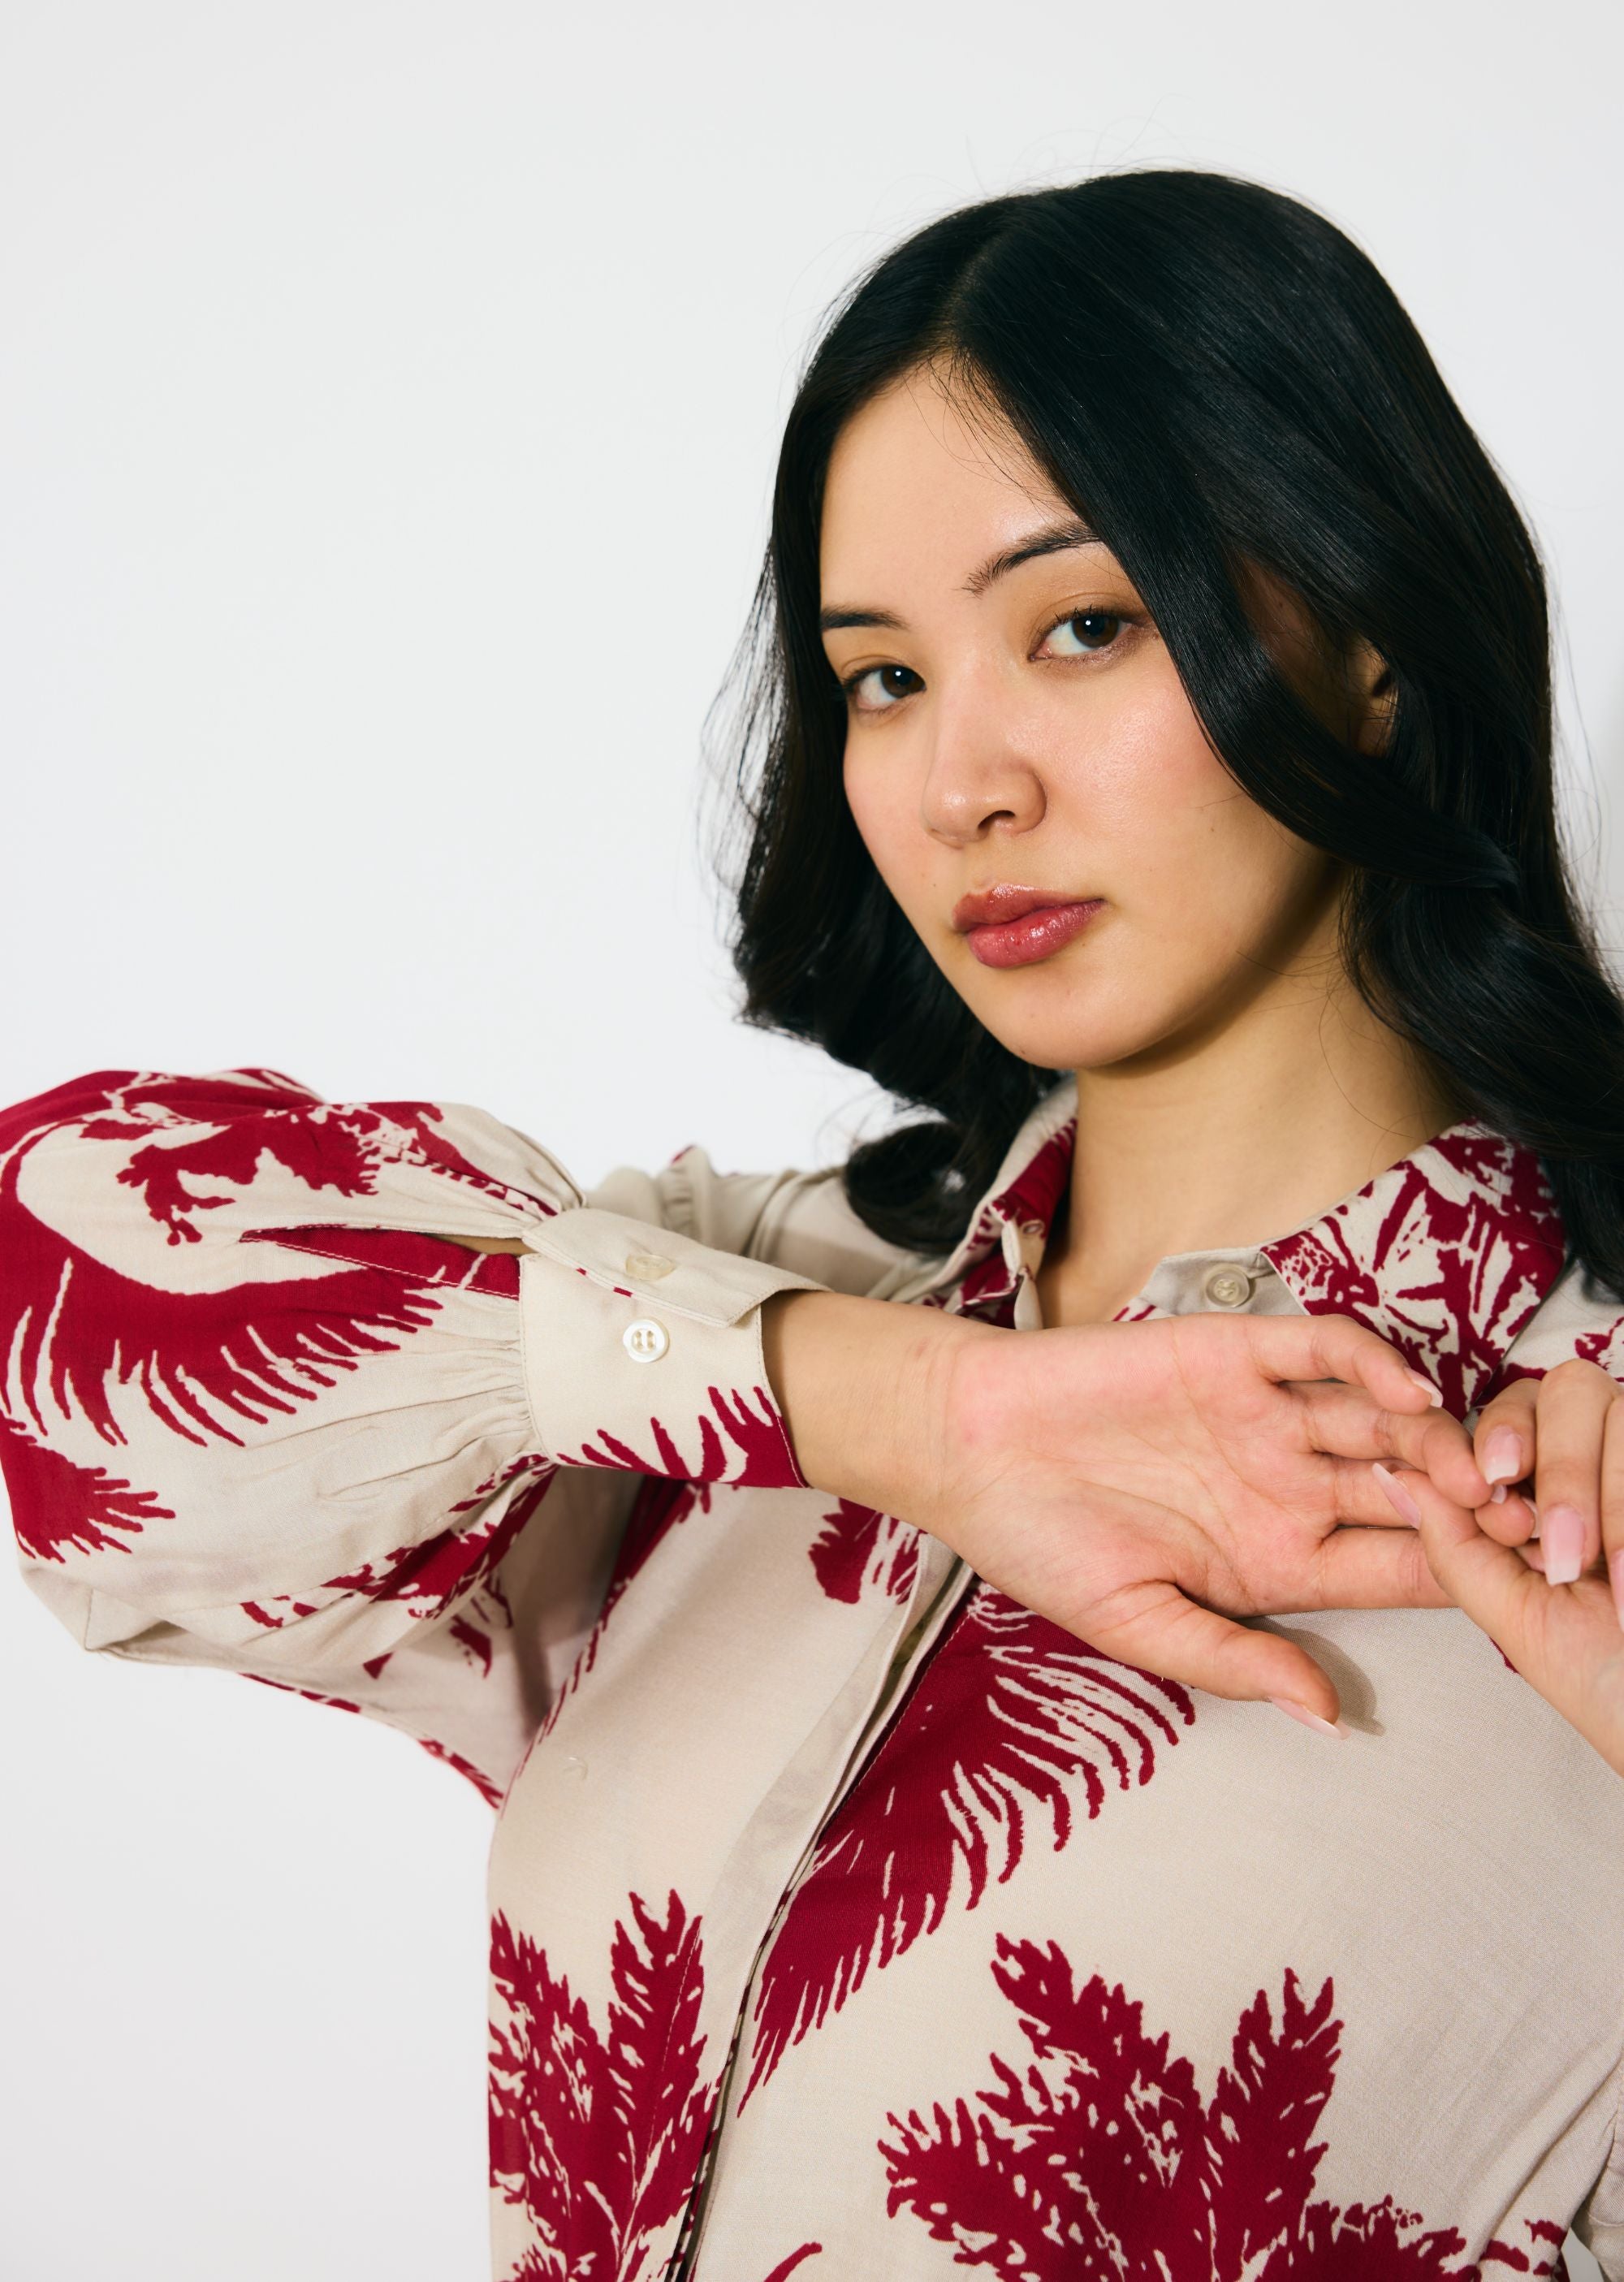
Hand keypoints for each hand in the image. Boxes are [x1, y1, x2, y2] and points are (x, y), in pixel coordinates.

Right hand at [766, 1293, 1490, 1729]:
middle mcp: (1284, 1485)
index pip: (1394, 1569)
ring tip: (1468, 1468)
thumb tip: (1330, 1719)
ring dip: (1437, 1440)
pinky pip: (1326, 1350)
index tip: (1500, 1588)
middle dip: (1470, 1505)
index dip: (1455, 1574)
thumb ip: (1237, 1661)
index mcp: (1275, 1560)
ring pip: (1383, 1421)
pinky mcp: (1236, 1355)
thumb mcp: (1138, 1625)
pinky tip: (1403, 1396)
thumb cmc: (1038, 1544)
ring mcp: (1266, 1417)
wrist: (967, 1447)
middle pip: (1409, 1491)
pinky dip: (1374, 1365)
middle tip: (1514, 1518)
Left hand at [1402, 1359, 1623, 1778]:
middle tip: (1552, 1541)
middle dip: (1557, 1463)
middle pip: (1568, 1387)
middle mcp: (1600, 1462)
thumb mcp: (1513, 1612)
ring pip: (1618, 1406)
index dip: (1498, 1433)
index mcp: (1543, 1488)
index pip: (1511, 1409)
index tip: (1488, 1489)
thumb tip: (1393, 1472)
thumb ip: (1453, 1541)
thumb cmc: (1603, 1680)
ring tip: (1594, 1572)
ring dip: (1595, 1493)